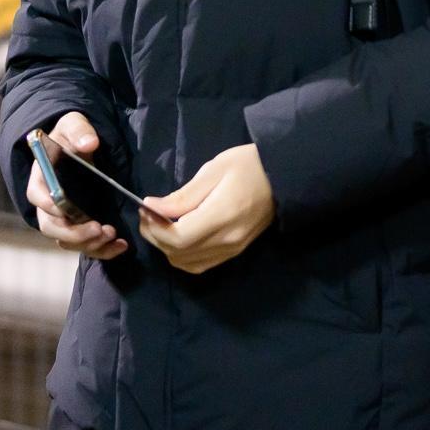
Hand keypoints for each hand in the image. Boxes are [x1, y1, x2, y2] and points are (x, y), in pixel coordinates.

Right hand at [26, 112, 127, 259]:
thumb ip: (79, 131)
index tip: (66, 209)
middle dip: (74, 233)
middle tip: (100, 229)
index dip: (50, 206)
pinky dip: (103, 250)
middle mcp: (47, 204)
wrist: (81, 145)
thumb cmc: (73, 135)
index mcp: (41, 179)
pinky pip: (86, 245)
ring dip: (90, 244)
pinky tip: (121, 246)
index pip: (37, 197)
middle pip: (51, 227)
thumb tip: (89, 142)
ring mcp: (64, 218)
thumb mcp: (74, 125)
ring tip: (113, 236)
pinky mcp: (80, 226)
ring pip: (68, 241)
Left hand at [139, 144, 275, 274]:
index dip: (155, 228)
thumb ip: (183, 196)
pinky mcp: (235, 251)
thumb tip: (152, 208)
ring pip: (186, 263)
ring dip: (167, 247)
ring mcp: (233, 249)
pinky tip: (178, 235)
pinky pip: (200, 264)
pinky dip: (182, 255)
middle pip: (178, 254)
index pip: (178, 238)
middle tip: (149, 214)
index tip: (146, 208)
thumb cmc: (248, 165)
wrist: (284, 177)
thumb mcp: (214, 170)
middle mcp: (228, 240)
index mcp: (222, 217)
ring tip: (161, 224)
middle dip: (155, 237)